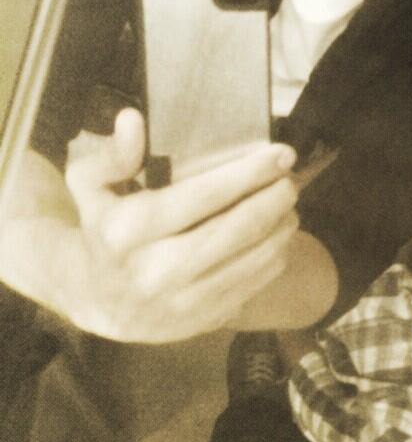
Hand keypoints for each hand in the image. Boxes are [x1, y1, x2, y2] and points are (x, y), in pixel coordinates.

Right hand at [58, 108, 298, 341]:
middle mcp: (155, 271)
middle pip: (239, 228)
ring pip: (254, 258)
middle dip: (276, 197)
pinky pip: (255, 284)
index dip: (250, 173)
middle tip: (291, 177)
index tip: (282, 154)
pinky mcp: (202, 321)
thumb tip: (134, 120)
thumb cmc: (103, 229)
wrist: (95, 299)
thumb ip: (114, 154)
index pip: (203, 196)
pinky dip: (276, 254)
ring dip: (282, 224)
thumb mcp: (91, 187)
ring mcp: (181, 302)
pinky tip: (278, 233)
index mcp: (128, 231)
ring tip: (289, 201)